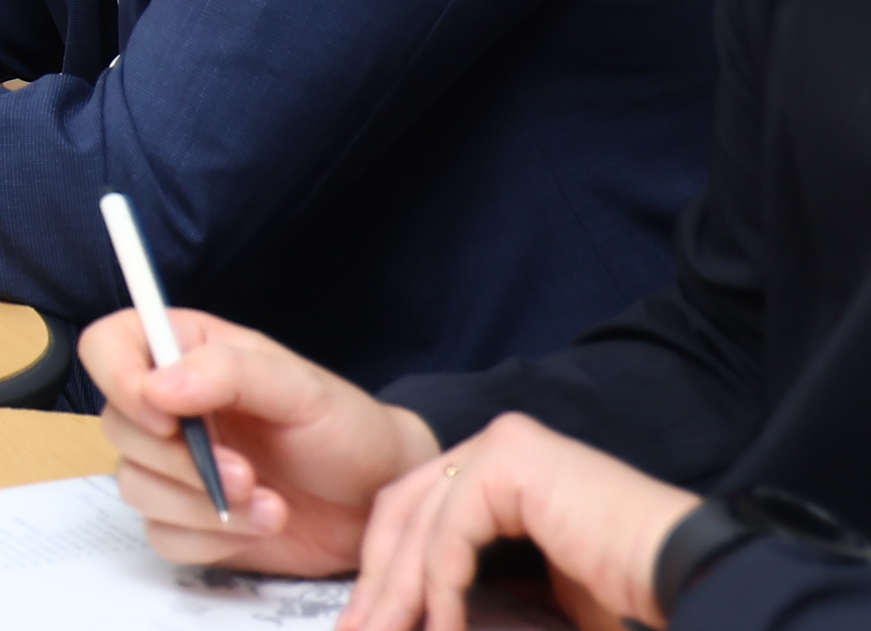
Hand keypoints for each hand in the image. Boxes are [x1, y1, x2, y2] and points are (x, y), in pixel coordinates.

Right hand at [82, 304, 433, 576]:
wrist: (376, 503)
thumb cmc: (345, 430)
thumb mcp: (299, 388)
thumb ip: (228, 372)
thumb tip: (155, 387)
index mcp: (186, 351)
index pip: (108, 346)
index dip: (119, 379)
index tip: (165, 416)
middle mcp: (169, 406)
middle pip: (117, 426)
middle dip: (180, 461)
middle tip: (244, 473)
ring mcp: (174, 466)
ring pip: (135, 486)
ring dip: (202, 505)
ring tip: (269, 503)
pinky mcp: (187, 519)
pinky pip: (163, 535)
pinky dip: (211, 539)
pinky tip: (261, 524)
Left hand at [341, 415, 695, 630]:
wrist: (690, 578)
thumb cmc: (625, 593)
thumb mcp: (533, 590)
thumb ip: (479, 590)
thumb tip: (419, 619)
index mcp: (498, 467)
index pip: (415, 512)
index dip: (385, 572)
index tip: (365, 625)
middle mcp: (495, 444)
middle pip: (405, 512)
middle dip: (377, 582)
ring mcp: (503, 445)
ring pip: (422, 524)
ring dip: (398, 592)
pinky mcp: (512, 461)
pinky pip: (451, 532)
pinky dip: (439, 587)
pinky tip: (440, 629)